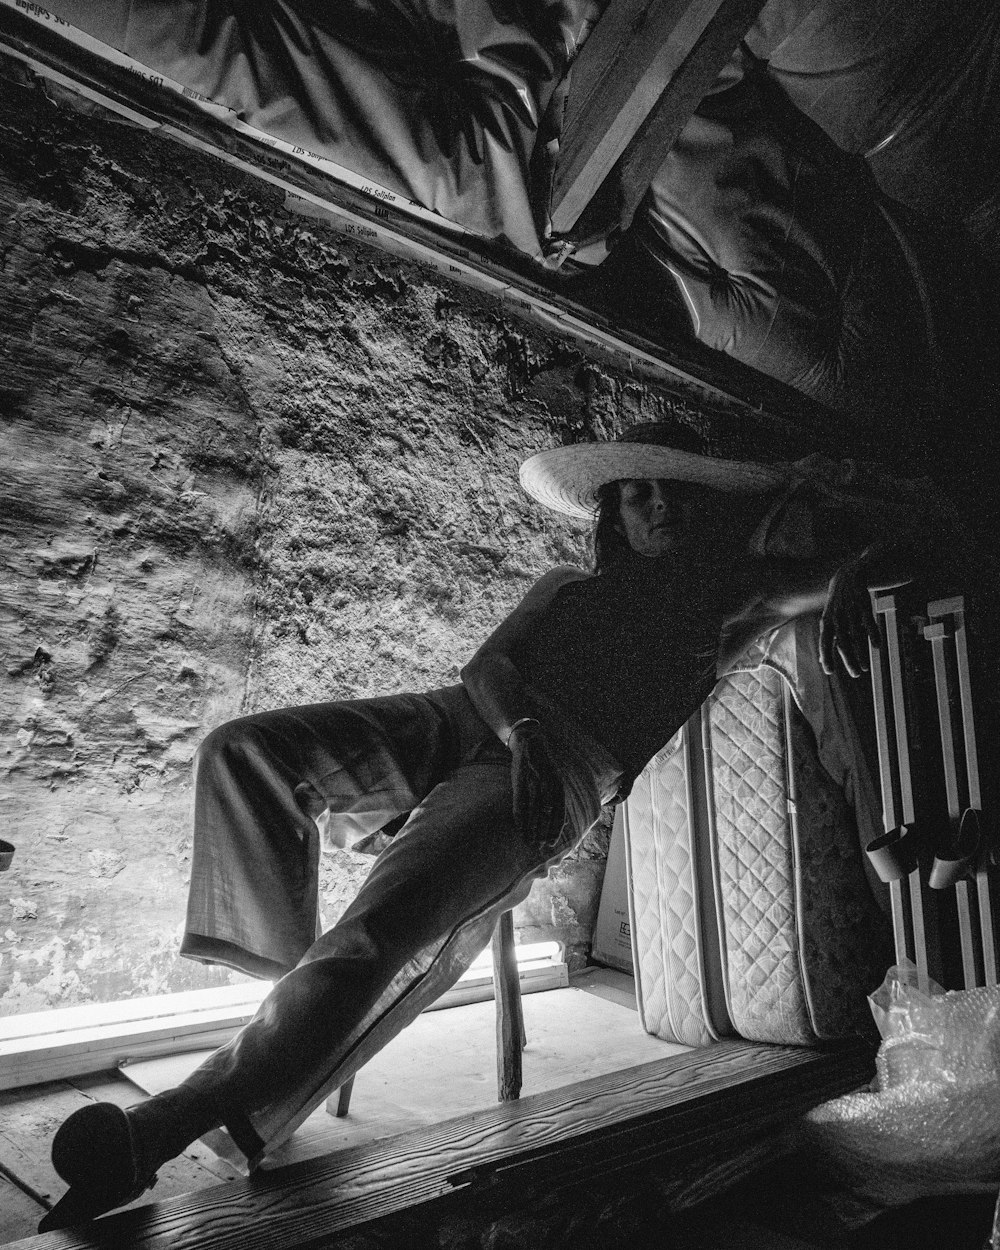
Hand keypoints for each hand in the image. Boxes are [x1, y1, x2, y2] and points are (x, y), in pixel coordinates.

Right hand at [509, 723, 565, 849]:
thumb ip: (550, 798)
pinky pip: (521, 799)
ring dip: (532, 826)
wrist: (527, 740)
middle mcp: (550, 782)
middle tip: (540, 846)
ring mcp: (535, 778)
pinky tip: (519, 825)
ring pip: (534, 808)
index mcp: (558, 784)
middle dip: (544, 830)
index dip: (556, 828)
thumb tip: (557, 820)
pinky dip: (520, 813)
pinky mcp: (521, 775)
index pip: (560, 810)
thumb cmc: (536, 764)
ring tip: (529, 840)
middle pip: (548, 812)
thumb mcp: (546, 780)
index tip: (552, 843)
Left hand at [819, 552, 882, 678]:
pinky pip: (868, 622)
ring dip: (861, 653)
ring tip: (864, 668)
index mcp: (826, 623)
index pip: (825, 643)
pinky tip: (877, 646)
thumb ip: (827, 640)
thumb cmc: (838, 605)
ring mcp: (850, 612)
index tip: (829, 671)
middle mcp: (837, 619)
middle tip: (855, 675)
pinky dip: (873, 634)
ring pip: (856, 636)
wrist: (848, 576)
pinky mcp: (863, 606)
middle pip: (842, 643)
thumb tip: (821, 662)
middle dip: (848, 661)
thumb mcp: (828, 620)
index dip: (826, 657)